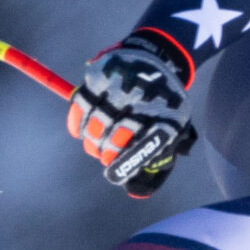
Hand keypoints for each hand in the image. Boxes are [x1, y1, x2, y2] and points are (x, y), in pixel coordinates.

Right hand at [69, 32, 194, 196]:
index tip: (112, 174)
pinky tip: (80, 132)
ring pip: (95, 124)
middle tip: (105, 158)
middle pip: (115, 136)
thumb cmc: (163, 102)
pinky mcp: (99, 76)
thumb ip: (156, 155)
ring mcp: (118, 87)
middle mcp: (141, 100)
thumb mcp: (173, 125)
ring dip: (91, 141)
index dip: (125, 163)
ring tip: (94, 146)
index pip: (142, 146)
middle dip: (107, 154)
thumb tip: (137, 192)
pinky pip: (80, 105)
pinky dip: (76, 122)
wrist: (159, 57)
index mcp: (163, 114)